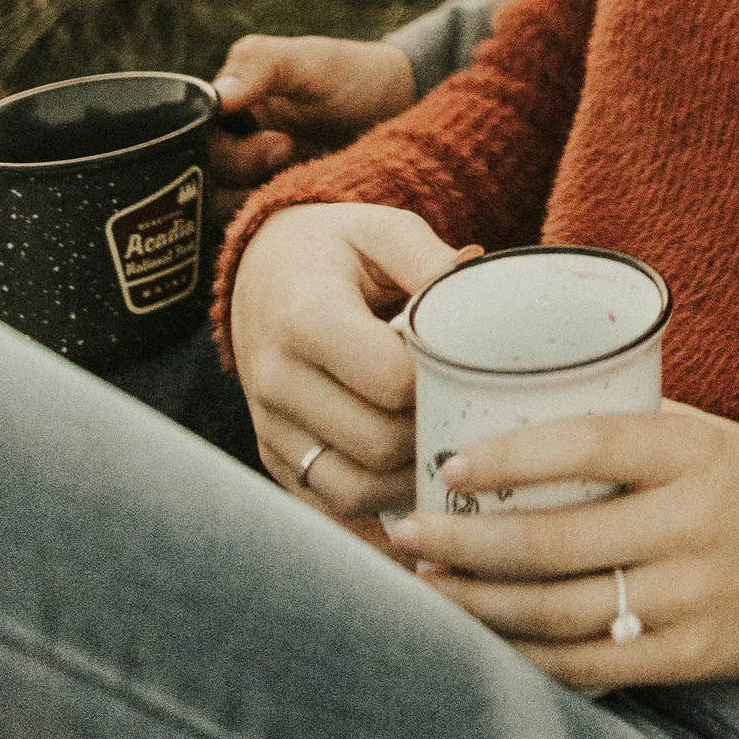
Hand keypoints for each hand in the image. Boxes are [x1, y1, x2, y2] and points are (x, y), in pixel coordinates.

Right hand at [209, 35, 417, 226]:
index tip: (270, 136)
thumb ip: (261, 65)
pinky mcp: (275, 212)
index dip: (215, 144)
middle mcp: (227, 151)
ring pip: (219, 208)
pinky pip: (252, 229)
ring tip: (300, 172)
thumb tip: (218, 98)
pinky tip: (304, 207)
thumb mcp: (307, 61)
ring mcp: (249, 185)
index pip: (184, 138)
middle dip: (239, 167)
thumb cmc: (350, 75)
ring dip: (252, 198)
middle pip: (196, 177)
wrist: (400, 109)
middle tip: (287, 148)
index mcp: (222, 111)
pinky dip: (270, 223)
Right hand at [228, 202, 471, 520]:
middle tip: (471, 413)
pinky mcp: (274, 458)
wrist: (259, 272)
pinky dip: (378, 506)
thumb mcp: (380, 230)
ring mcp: (270, 427)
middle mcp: (277, 381)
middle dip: (433, 434)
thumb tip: (478, 280)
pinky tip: (415, 479)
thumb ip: (428, 258)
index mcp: (306, 317)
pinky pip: (330, 508)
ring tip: (446, 445)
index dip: (442, 381)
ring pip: (354, 491)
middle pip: (379, 444)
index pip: (392, 380)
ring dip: (410, 482)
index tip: (469, 365)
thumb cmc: (333, 249)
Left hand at [384, 406, 738, 690]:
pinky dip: (525, 656)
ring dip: (479, 605)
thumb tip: (506, 418)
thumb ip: (622, 430)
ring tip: (425, 588)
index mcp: (694, 453)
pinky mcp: (694, 656)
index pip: (590, 446)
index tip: (448, 464)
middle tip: (406, 534)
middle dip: (466, 544)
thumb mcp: (702, 435)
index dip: (512, 457)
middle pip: (557, 543)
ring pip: (560, 613)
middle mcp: (693, 525)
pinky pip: (590, 667)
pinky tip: (481, 639)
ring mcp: (694, 597)